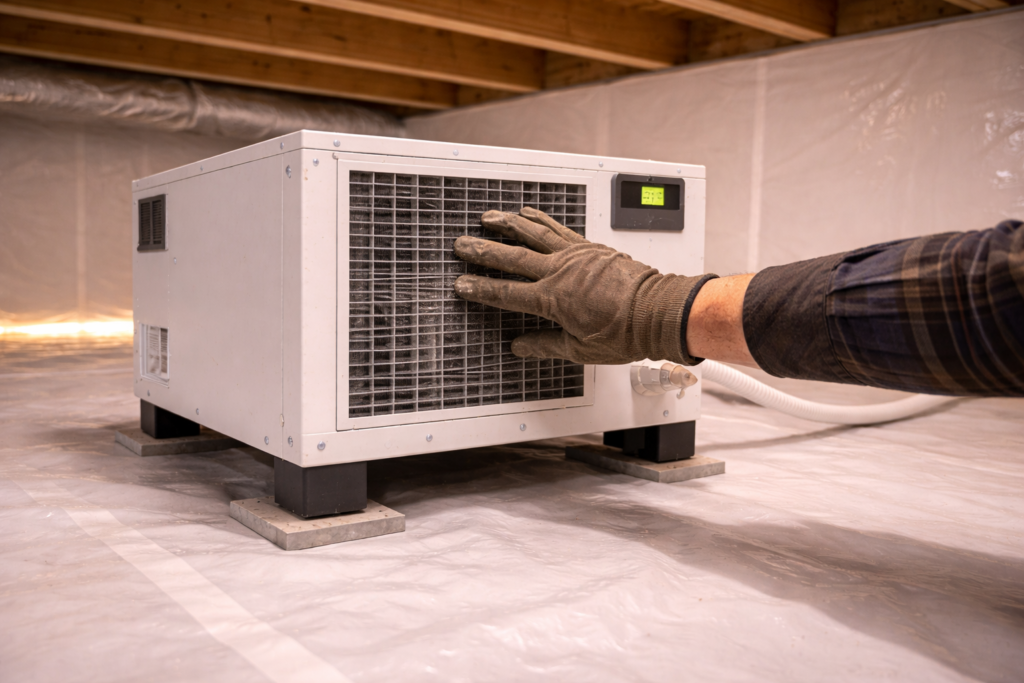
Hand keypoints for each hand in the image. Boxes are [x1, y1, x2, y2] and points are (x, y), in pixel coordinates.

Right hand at [453, 207, 715, 364]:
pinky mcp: (590, 247)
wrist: (658, 312)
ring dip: (507, 224)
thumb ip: (546, 345)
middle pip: (512, 258)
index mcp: (553, 300)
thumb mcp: (580, 349)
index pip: (507, 293)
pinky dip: (540, 218)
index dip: (481, 289)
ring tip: (487, 217)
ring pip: (533, 233)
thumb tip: (520, 347)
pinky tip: (527, 212)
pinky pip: (558, 227)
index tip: (462, 284)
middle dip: (483, 251)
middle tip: (461, 245)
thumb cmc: (625, 333)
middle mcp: (560, 273)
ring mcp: (575, 256)